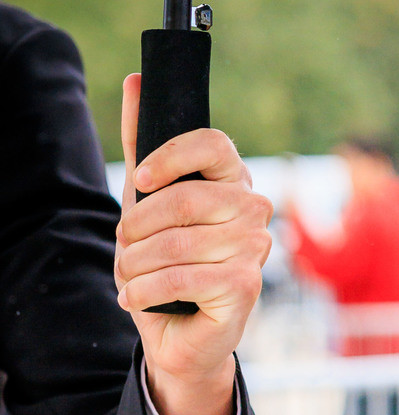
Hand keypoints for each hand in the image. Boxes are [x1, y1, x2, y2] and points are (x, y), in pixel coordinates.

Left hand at [117, 74, 272, 414]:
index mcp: (235, 181)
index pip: (214, 143)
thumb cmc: (167, 263)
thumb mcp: (145, 200)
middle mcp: (255, 211)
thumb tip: (136, 81)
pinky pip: (181, 277)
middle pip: (187, 198)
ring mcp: (257, 249)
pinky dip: (145, 291)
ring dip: (137, 264)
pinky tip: (138, 299)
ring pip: (178, 242)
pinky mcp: (246, 287)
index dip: (170, 157)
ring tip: (131, 277)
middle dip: (139, 227)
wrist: (178, 333)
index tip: (140, 180)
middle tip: (126, 247)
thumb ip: (143, 142)